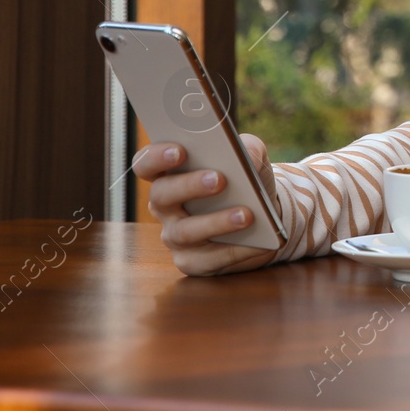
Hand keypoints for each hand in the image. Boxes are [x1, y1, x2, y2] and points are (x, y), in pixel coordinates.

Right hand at [133, 134, 280, 276]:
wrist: (263, 218)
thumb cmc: (246, 181)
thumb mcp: (250, 158)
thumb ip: (249, 148)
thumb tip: (249, 158)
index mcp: (170, 175)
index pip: (146, 164)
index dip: (156, 157)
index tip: (179, 150)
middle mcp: (165, 207)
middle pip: (161, 196)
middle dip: (189, 186)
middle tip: (219, 179)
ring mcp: (175, 236)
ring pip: (185, 232)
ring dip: (217, 222)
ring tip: (246, 214)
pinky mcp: (193, 261)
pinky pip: (210, 259)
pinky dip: (236, 249)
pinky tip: (258, 242)